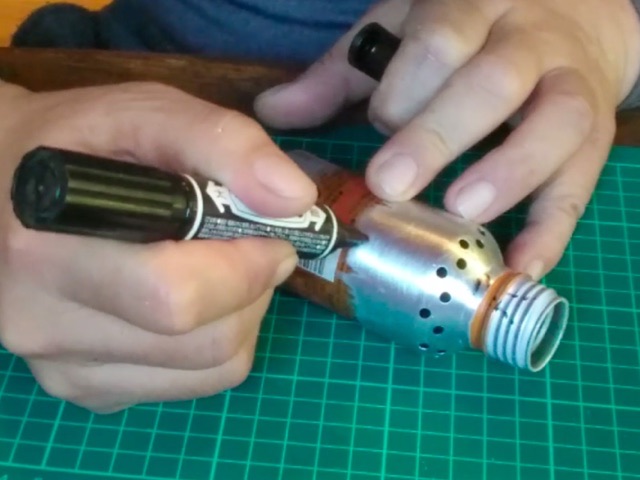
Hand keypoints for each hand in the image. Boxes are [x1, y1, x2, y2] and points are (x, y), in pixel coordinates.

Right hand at [0, 81, 316, 412]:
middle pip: (204, 343)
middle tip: (251, 247)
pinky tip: (189, 301)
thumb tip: (296, 199)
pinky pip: (192, 385)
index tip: (270, 231)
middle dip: (254, 289)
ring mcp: (64, 370)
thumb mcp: (145, 112)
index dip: (244, 265)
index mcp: (47, 249)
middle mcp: (43, 325)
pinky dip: (214, 343)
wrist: (2, 189)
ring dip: (242, 315)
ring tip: (218, 267)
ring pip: (211, 370)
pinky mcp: (88, 391)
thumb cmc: (75, 143)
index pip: (174, 296)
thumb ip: (224, 142)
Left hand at [255, 0, 639, 278]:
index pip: (441, 40)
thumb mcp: (404, 32)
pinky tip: (521, 265)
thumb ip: (341, 73)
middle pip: (494, 81)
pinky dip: (553, 228)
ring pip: (556, 122)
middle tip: (392, 184)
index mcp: (471, 8)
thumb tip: (272, 111)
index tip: (376, 128)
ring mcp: (570, 86)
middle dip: (441, 133)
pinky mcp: (596, 137)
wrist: (576, 15)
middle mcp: (527, 42)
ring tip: (462, 211)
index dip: (407, 88)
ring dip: (509, 170)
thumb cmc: (471, 30)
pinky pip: (582, 183)